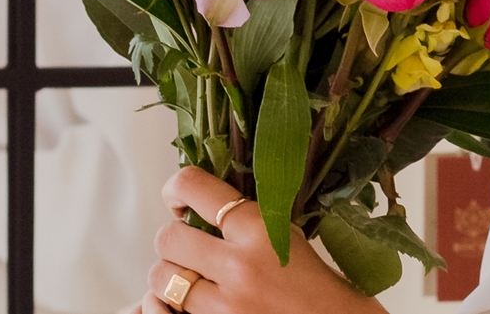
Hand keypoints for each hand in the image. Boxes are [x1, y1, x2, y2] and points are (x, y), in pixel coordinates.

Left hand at [140, 167, 385, 313]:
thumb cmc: (327, 296)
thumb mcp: (296, 243)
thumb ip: (255, 225)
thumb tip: (210, 210)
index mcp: (263, 231)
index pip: (195, 187)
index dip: (175, 189)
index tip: (177, 199)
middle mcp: (240, 266)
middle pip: (168, 237)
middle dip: (174, 241)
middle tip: (188, 248)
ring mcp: (225, 305)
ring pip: (162, 278)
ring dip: (170, 277)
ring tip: (191, 280)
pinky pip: (166, 312)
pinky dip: (168, 307)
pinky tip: (184, 305)